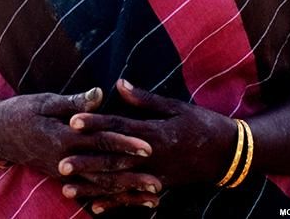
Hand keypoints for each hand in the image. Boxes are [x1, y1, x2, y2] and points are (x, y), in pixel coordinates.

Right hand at [0, 90, 160, 208]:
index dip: (125, 143)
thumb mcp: (45, 100)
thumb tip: (100, 94)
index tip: (148, 146)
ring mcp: (62, 171)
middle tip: (157, 182)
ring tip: (149, 197)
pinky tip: (124, 202)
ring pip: (98, 184)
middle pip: (104, 168)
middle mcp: (65, 159)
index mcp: (63, 136)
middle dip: (132, 175)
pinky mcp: (61, 176)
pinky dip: (107, 197)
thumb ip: (75, 102)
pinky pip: (87, 190)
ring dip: (125, 191)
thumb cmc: (21, 111)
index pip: (100, 140)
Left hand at [70, 80, 237, 191]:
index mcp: (153, 133)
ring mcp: (154, 175)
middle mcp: (151, 157)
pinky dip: (113, 204)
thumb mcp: (175, 106)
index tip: (72, 121)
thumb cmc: (201, 124)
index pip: (118, 127)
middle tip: (60, 163)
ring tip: (66, 189)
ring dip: (92, 186)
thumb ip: (144, 99)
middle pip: (112, 159)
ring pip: (117, 182)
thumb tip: (118, 83)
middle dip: (86, 161)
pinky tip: (93, 207)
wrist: (229, 153)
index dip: (95, 123)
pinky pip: (132, 197)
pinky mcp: (158, 187)